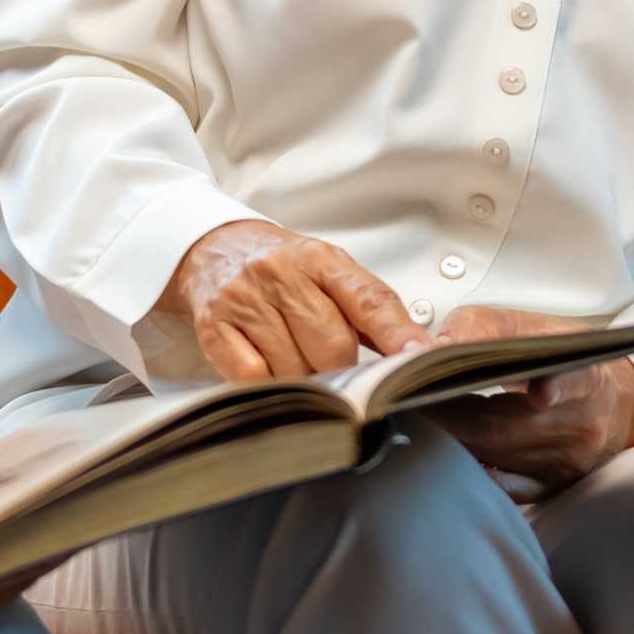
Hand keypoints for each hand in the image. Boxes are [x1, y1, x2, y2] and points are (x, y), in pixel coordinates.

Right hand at [163, 219, 426, 381]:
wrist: (215, 248)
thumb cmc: (282, 268)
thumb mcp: (328, 272)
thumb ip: (366, 310)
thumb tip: (411, 352)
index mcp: (321, 259)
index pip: (368, 299)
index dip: (397, 332)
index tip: (419, 356)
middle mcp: (282, 274)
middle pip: (332, 344)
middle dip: (342, 368)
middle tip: (338, 370)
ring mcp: (245, 300)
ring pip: (294, 367)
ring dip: (305, 380)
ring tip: (299, 364)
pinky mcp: (214, 327)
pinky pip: (253, 377)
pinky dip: (268, 386)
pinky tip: (271, 373)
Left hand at [428, 303, 633, 495]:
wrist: (615, 401)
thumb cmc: (565, 359)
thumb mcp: (534, 328)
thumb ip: (484, 327)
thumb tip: (436, 347)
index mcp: (587, 378)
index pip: (573, 380)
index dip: (556, 386)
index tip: (541, 391)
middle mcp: (583, 426)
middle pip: (506, 427)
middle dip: (452, 414)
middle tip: (411, 400)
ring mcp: (568, 463)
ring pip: (495, 457)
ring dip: (454, 440)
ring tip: (423, 418)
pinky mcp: (553, 488)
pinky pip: (501, 488)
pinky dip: (472, 470)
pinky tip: (450, 454)